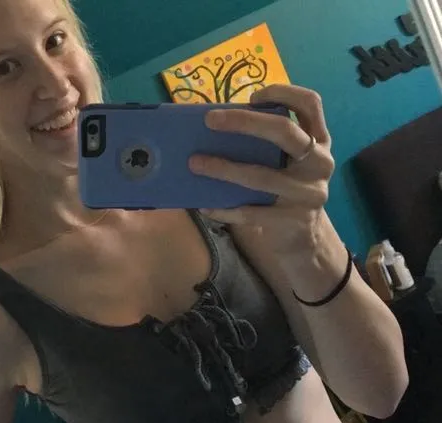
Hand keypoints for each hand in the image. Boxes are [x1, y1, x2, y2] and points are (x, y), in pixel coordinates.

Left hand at [188, 84, 335, 255]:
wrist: (303, 238)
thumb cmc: (284, 191)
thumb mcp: (286, 164)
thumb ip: (266, 146)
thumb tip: (217, 128)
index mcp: (319, 142)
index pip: (310, 104)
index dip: (282, 93)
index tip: (252, 97)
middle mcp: (319, 163)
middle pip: (285, 132)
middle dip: (245, 122)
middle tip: (210, 120)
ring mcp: (309, 193)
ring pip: (261, 176)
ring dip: (223, 168)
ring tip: (195, 163)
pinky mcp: (293, 220)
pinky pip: (251, 213)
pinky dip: (224, 209)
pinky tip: (205, 206)